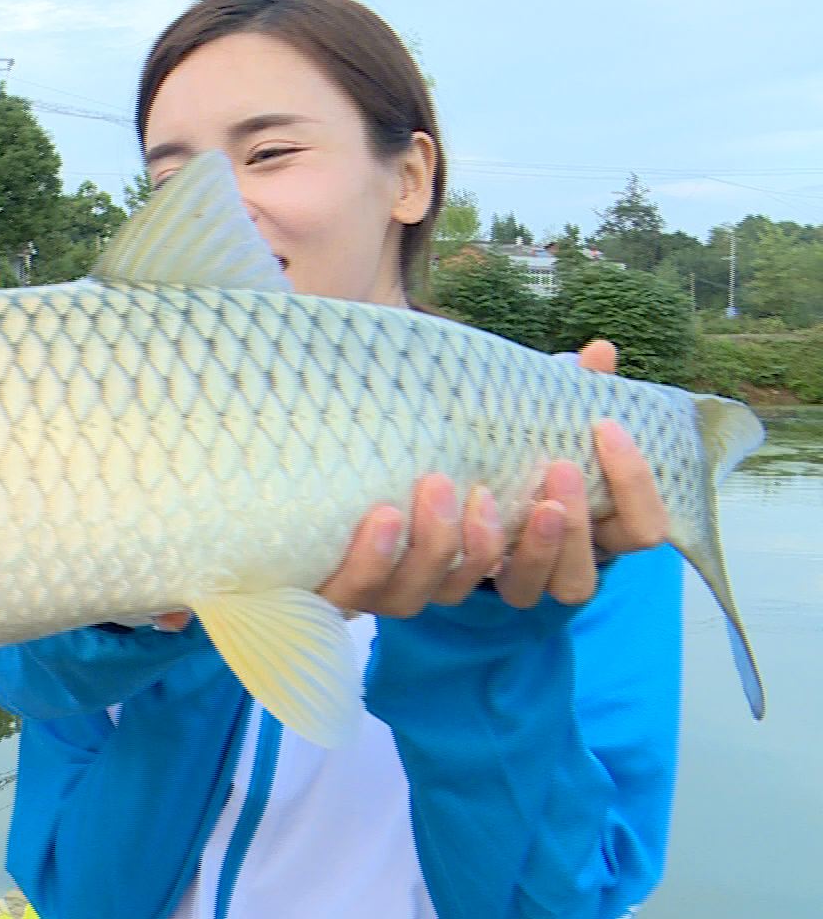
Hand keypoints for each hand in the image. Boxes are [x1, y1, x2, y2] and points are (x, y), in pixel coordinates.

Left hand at [151, 339, 671, 628]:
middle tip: (550, 477)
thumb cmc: (424, 442)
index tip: (607, 429)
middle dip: (555, 536)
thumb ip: (541, 390)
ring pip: (459, 590)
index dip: (635, 493)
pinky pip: (375, 594)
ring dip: (459, 543)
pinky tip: (381, 514)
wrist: (310, 482)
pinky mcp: (358, 594)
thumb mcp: (483, 413)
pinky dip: (379, 558)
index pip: (629, 537)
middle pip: (558, 585)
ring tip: (445, 485)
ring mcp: (426, 588)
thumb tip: (596, 352)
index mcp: (542, 530)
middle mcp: (494, 572)